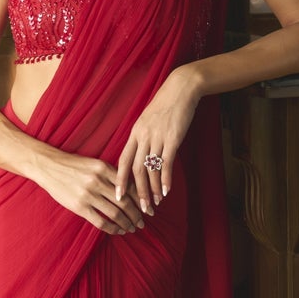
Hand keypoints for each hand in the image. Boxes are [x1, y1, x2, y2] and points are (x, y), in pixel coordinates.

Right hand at [37, 147, 146, 234]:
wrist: (48, 166)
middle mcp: (98, 180)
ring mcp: (88, 194)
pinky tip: (118, 231)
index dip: (140, 199)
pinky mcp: (79, 206)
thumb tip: (132, 191)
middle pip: (125, 202)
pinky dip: (113, 228)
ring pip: (116, 213)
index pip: (129, 186)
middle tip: (142, 222)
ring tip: (132, 228)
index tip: (147, 208)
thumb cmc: (73, 165)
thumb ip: (111, 175)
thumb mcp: (94, 164)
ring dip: (127, 223)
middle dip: (137, 214)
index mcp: (104, 168)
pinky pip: (101, 221)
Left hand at [116, 67, 203, 213]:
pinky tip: (167, 191)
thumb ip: (143, 138)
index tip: (117, 197)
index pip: (122, 161)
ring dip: (153, 189)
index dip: (119, 180)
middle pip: (135, 170)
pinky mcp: (173, 138)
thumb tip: (141, 156)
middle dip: (137, 191)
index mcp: (134, 133)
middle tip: (140, 209)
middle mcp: (143, 136)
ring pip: (151, 169)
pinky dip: (166, 179)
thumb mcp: (148, 120)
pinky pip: (166, 163)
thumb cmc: (165, 106)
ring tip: (155, 203)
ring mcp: (157, 137)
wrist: (180, 89)